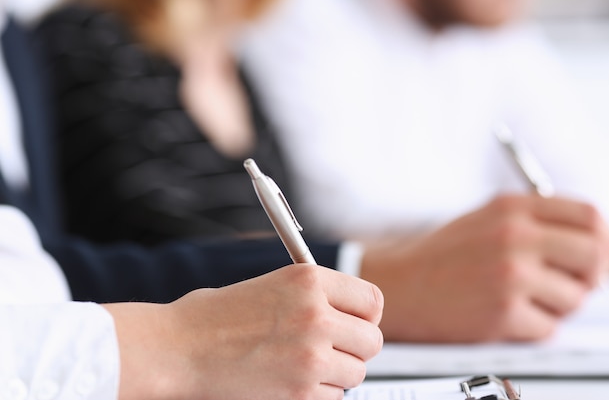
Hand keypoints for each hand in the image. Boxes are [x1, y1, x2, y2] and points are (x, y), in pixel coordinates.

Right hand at [105, 264, 383, 399]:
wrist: (176, 349)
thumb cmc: (211, 317)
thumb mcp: (269, 285)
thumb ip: (313, 297)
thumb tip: (344, 315)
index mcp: (309, 280)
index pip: (372, 300)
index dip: (366, 315)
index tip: (355, 323)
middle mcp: (316, 315)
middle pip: (372, 340)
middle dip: (355, 348)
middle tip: (332, 349)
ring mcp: (311, 356)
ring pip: (356, 373)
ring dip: (337, 373)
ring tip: (305, 366)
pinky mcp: (300, 392)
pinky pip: (334, 397)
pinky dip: (318, 394)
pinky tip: (290, 382)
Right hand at [361, 194, 608, 342]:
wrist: (400, 286)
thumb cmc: (443, 257)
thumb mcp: (487, 221)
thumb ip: (538, 223)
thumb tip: (599, 243)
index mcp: (511, 208)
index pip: (589, 215)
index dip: (608, 239)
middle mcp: (514, 236)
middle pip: (595, 254)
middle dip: (592, 276)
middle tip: (572, 284)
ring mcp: (509, 274)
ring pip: (576, 298)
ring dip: (558, 306)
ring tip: (522, 300)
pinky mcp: (502, 312)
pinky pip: (549, 328)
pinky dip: (533, 327)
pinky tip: (504, 315)